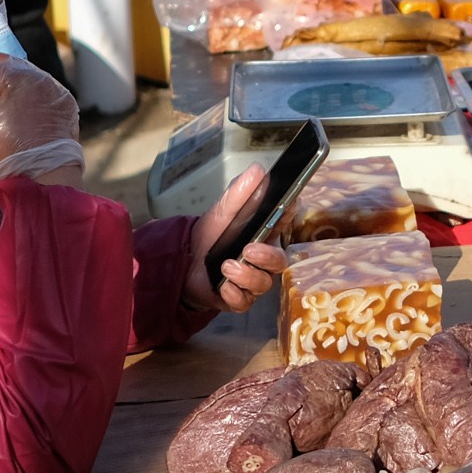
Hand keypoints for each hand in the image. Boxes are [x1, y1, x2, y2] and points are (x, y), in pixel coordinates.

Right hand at [0, 53, 81, 178]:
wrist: (45, 175)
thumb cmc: (9, 151)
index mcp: (18, 78)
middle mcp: (40, 76)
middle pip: (2, 62)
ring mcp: (55, 87)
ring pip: (21, 71)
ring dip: (1, 80)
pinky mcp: (63, 99)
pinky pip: (38, 85)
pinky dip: (22, 89)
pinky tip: (11, 106)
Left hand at [186, 163, 290, 313]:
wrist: (183, 262)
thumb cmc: (210, 237)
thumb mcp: (222, 212)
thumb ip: (239, 194)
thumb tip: (258, 170)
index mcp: (264, 233)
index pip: (284, 222)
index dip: (288, 214)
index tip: (286, 206)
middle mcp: (263, 259)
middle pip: (279, 261)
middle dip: (267, 257)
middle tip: (249, 250)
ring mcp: (252, 281)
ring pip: (263, 283)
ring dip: (246, 276)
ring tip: (226, 266)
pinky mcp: (237, 299)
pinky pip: (244, 302)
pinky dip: (234, 295)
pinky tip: (223, 287)